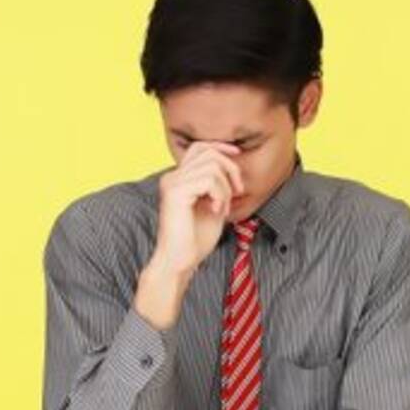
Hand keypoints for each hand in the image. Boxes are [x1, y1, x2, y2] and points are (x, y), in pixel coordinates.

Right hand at [153, 141, 244, 276]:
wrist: (180, 262)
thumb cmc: (195, 240)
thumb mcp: (213, 205)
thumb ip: (219, 186)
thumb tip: (232, 166)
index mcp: (177, 179)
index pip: (199, 148)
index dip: (220, 147)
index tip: (237, 153)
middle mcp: (171, 178)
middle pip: (208, 152)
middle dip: (230, 169)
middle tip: (237, 192)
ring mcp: (172, 184)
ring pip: (211, 166)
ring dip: (225, 188)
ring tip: (222, 208)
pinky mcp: (176, 193)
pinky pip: (209, 180)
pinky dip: (220, 195)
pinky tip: (217, 211)